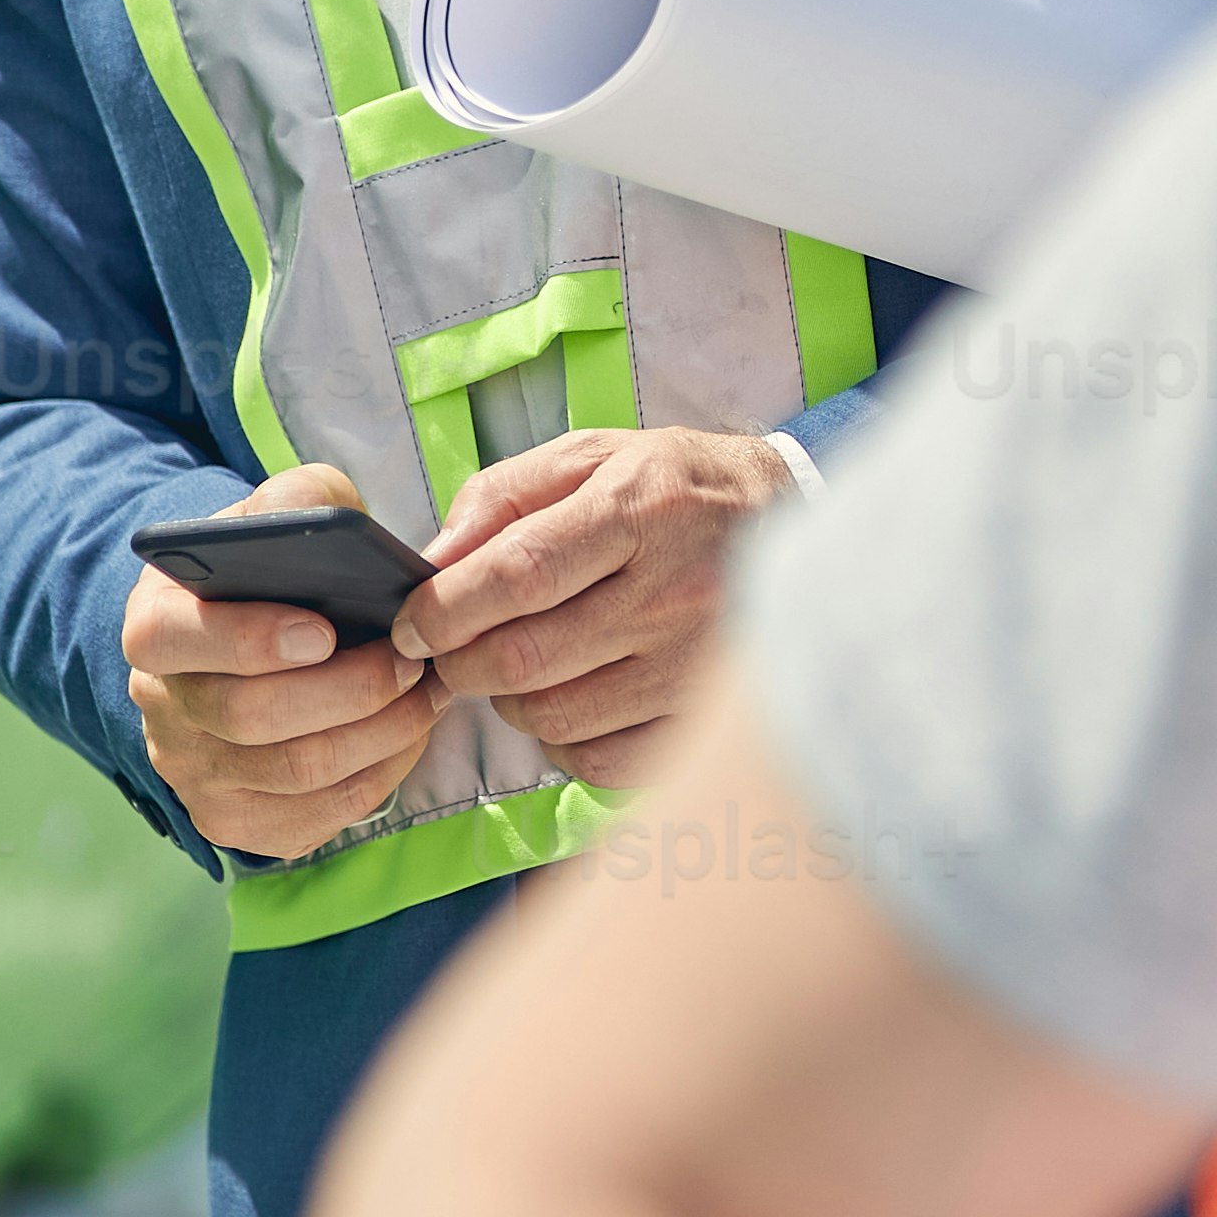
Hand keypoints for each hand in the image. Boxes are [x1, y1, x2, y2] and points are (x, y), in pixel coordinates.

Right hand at [124, 460, 443, 858]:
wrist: (256, 631)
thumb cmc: (274, 568)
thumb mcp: (277, 513)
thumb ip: (297, 503)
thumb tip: (336, 531)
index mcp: (157, 624)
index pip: (176, 639)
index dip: (249, 639)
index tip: (324, 631)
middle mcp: (162, 706)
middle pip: (250, 716)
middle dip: (349, 690)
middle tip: (412, 662)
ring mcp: (194, 772)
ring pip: (295, 771)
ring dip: (380, 733)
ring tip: (428, 692)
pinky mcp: (236, 820)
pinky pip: (317, 815)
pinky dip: (378, 775)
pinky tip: (407, 733)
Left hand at [401, 427, 798, 769]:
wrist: (807, 531)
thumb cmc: (680, 489)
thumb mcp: (597, 454)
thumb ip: (504, 495)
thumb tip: (431, 563)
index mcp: (641, 508)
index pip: (518, 573)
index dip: (445, 609)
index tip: (410, 625)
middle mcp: (674, 591)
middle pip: (526, 658)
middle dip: (461, 664)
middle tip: (450, 651)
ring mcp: (696, 665)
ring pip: (556, 717)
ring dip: (511, 702)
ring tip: (525, 665)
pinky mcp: (707, 721)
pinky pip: (602, 762)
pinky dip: (565, 742)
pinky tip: (576, 701)